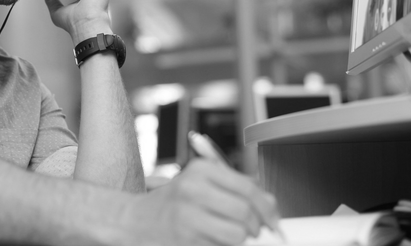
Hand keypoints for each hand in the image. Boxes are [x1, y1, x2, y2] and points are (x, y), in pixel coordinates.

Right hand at [121, 159, 279, 245]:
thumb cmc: (174, 202)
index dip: (267, 207)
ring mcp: (187, 215)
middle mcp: (193, 189)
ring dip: (240, 239)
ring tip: (229, 234)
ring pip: (237, 234)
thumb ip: (236, 188)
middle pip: (245, 212)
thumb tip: (271, 204)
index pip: (248, 188)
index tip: (272, 218)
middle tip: (252, 229)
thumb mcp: (202, 183)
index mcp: (200, 170)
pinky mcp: (186, 239)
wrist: (138, 220)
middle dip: (255, 226)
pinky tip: (211, 239)